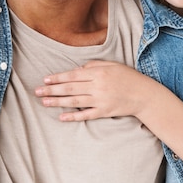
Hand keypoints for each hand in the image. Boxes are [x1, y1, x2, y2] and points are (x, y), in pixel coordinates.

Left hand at [35, 60, 154, 120]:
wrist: (144, 95)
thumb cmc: (127, 77)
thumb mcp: (112, 64)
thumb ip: (93, 65)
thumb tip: (76, 70)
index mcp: (98, 72)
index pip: (73, 75)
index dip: (58, 78)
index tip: (45, 80)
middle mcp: (98, 86)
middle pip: (70, 88)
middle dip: (52, 90)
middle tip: (37, 92)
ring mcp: (101, 100)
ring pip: (75, 101)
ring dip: (58, 102)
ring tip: (44, 102)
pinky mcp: (104, 112)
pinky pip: (86, 114)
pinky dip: (73, 116)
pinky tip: (62, 117)